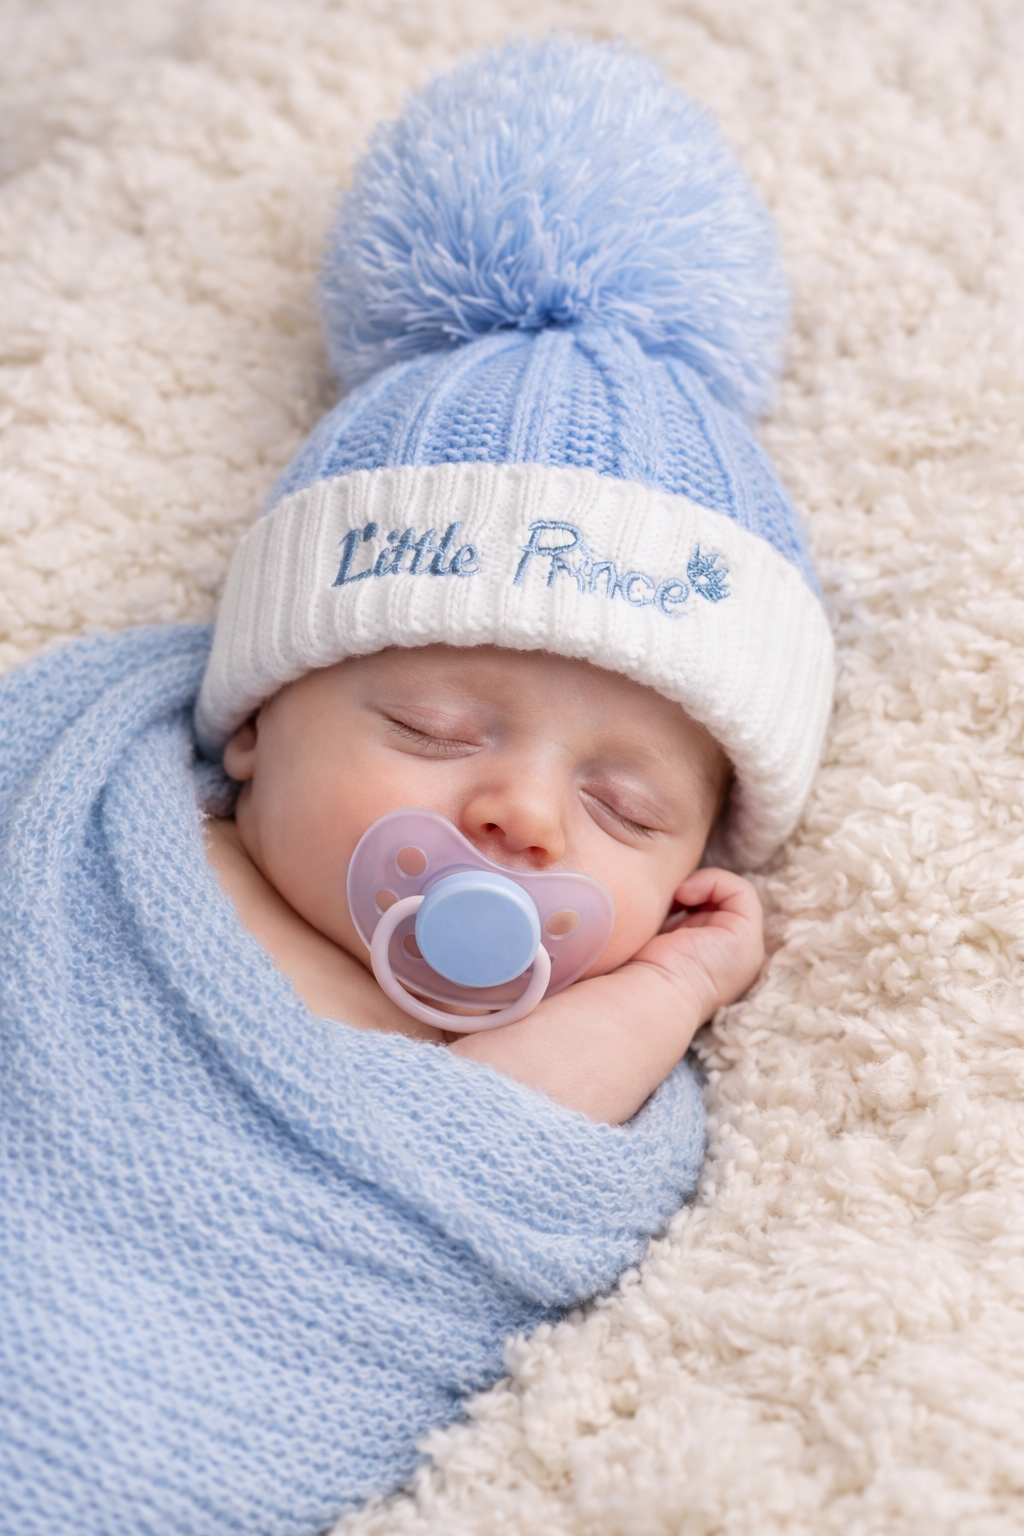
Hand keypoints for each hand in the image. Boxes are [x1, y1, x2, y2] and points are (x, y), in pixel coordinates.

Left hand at [626, 867, 763, 1024]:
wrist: (645, 997)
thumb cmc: (637, 975)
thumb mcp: (653, 942)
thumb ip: (665, 921)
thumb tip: (664, 893)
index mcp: (709, 963)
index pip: (706, 915)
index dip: (683, 899)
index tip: (657, 902)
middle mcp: (731, 958)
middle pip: (719, 904)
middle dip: (691, 890)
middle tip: (665, 897)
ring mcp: (744, 950)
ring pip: (731, 895)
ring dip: (700, 884)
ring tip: (674, 896)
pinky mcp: (745, 938)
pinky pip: (741, 890)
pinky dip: (712, 881)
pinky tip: (683, 894)